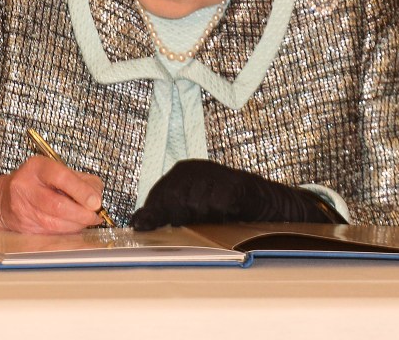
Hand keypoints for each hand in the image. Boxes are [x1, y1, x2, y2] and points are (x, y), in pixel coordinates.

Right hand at [0, 156, 104, 233]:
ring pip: (54, 223)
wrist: (4, 199)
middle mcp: (25, 186)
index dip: (81, 191)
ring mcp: (22, 208)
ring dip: (76, 225)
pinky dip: (67, 231)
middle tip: (95, 215)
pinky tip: (73, 226)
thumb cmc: (37, 183)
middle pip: (57, 205)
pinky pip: (50, 233)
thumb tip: (96, 197)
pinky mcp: (23, 227)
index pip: (61, 177)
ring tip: (87, 220)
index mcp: (37, 167)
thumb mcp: (58, 171)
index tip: (96, 202)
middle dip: (81, 214)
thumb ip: (81, 181)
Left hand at [131, 159, 344, 230]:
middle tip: (195, 222)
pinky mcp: (233, 184)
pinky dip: (220, 214)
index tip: (149, 229)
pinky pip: (217, 205)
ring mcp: (214, 174)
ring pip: (194, 204)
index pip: (158, 195)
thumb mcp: (189, 209)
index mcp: (181, 172)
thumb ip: (163, 213)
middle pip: (172, 199)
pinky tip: (226, 213)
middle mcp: (194, 168)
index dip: (155, 214)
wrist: (262, 203)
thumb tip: (135, 224)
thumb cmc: (221, 207)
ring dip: (202, 217)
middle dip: (179, 217)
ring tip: (214, 217)